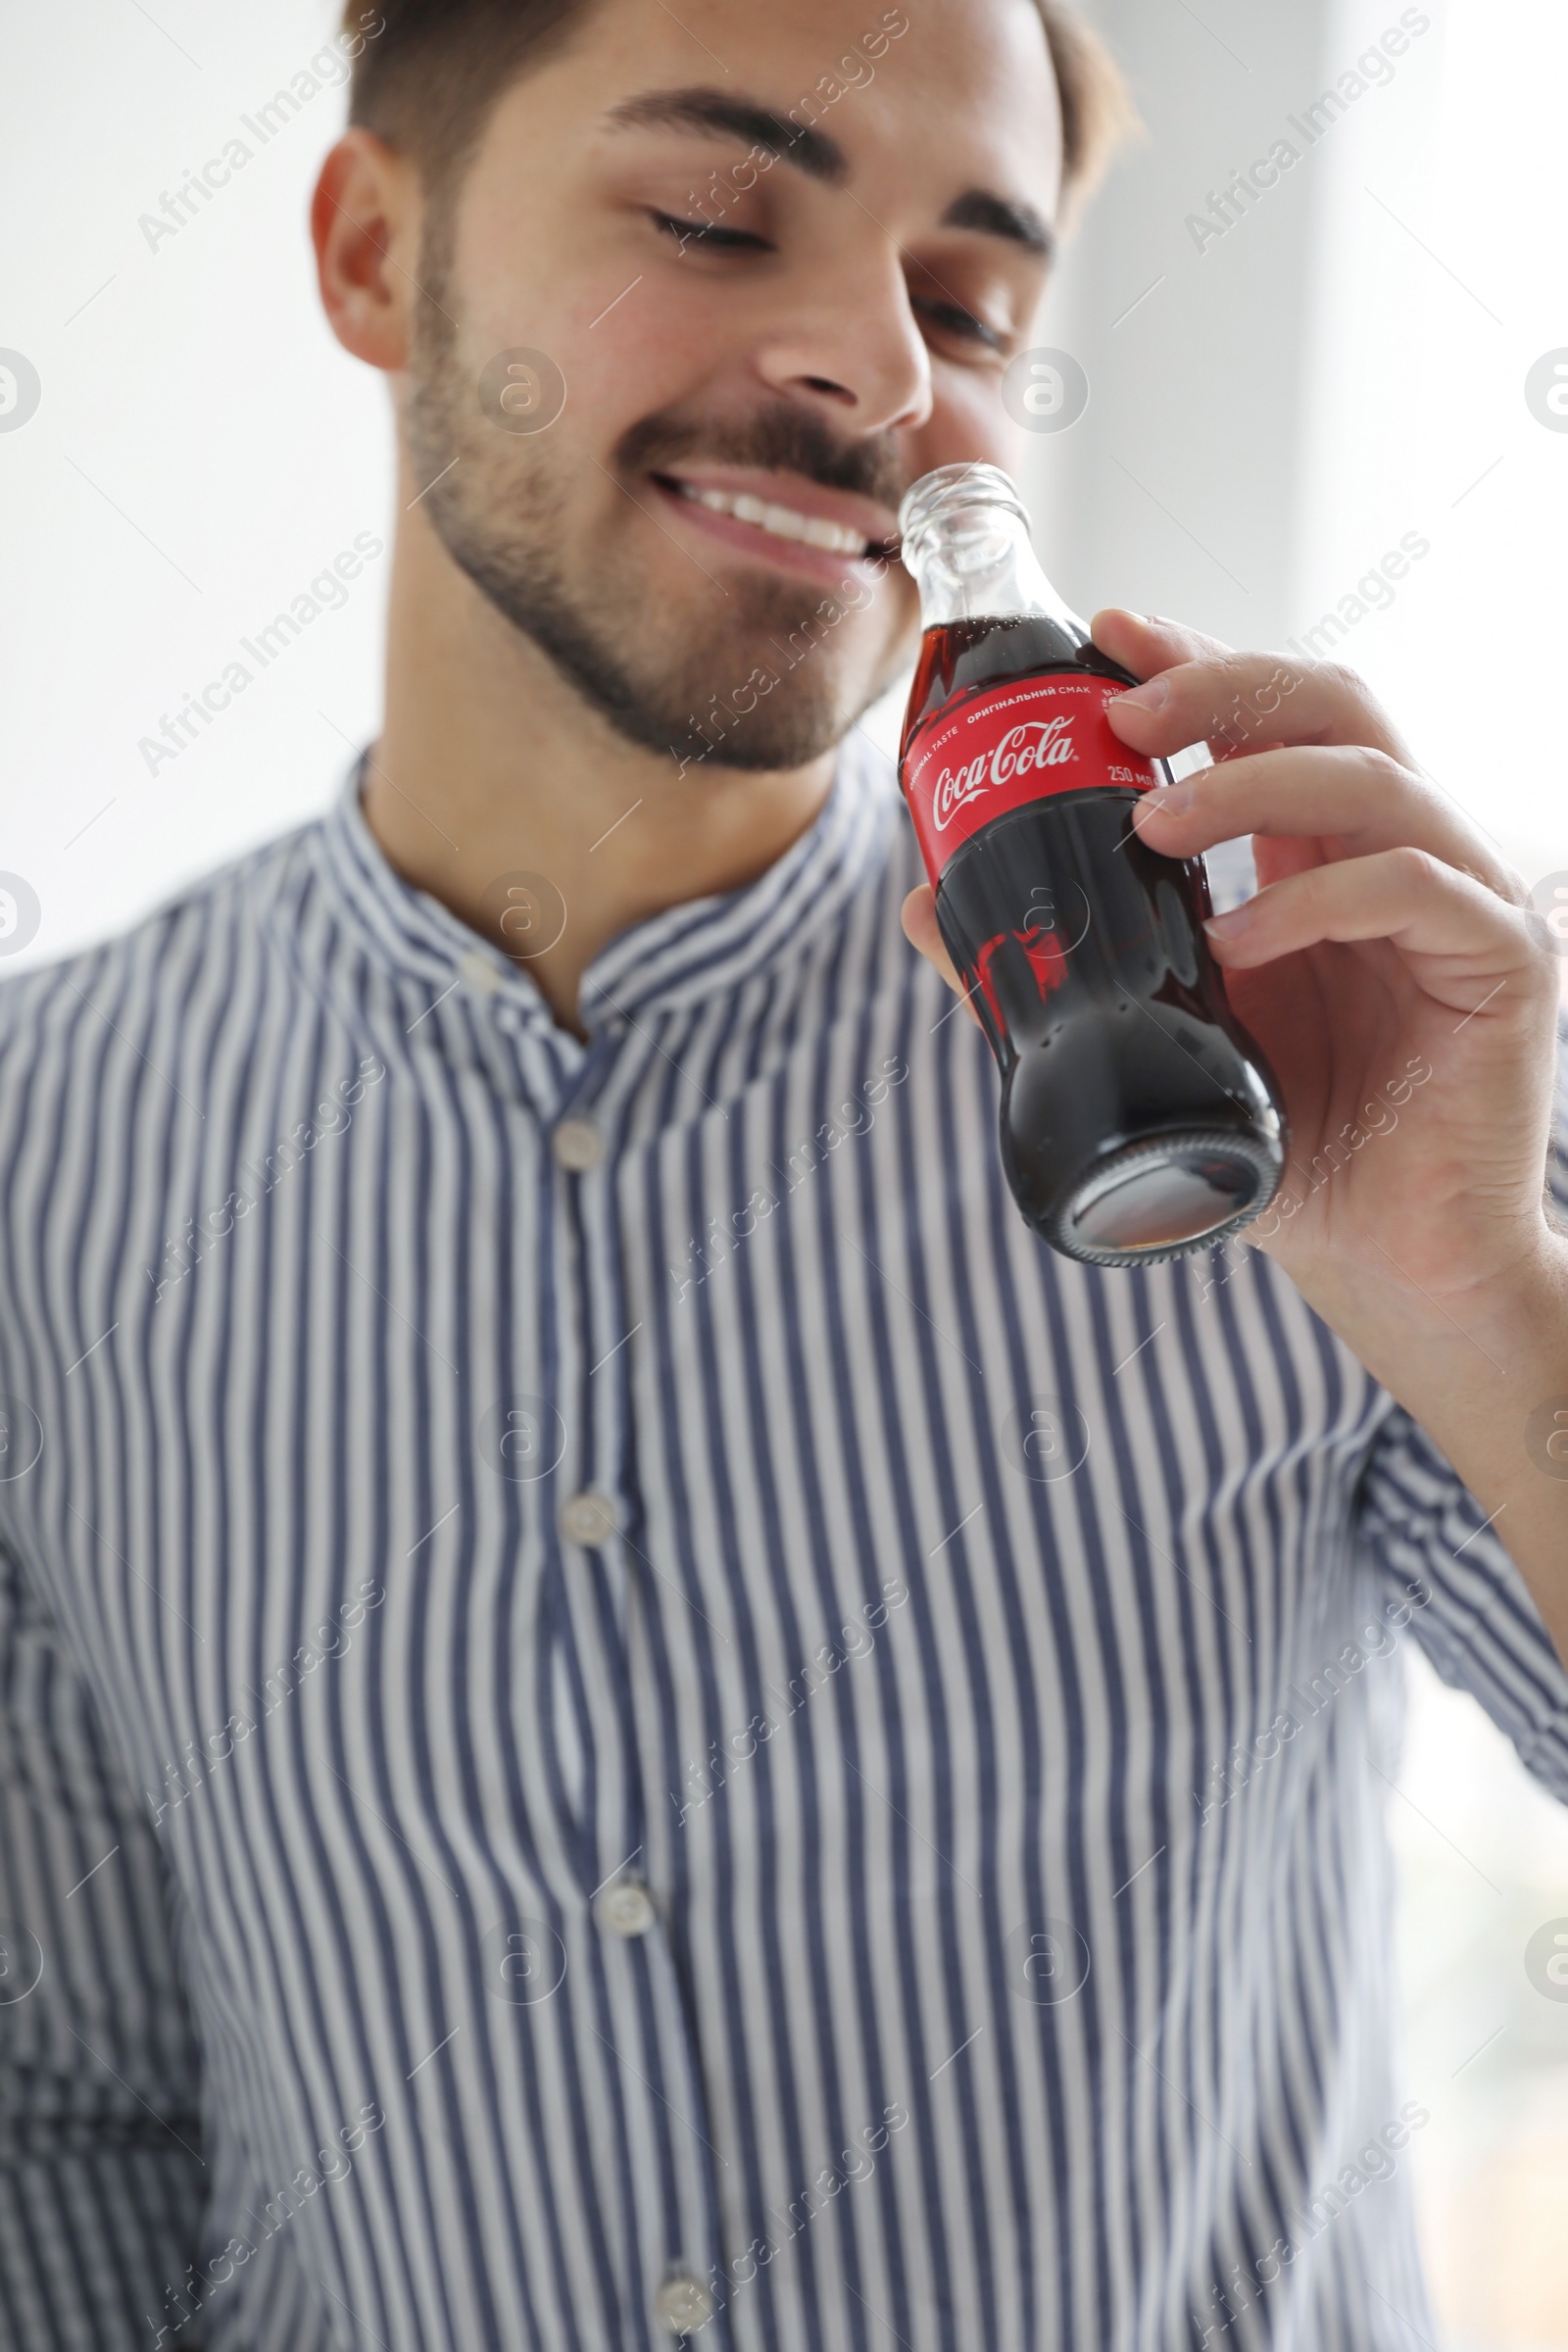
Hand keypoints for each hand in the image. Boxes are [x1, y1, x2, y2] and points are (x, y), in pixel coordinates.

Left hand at [900, 609, 1561, 1318]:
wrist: (1391, 1263)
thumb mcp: (1155, 1049)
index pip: (1272, 715)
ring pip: (1374, 775)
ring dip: (1251, 782)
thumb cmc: (1290, 1151)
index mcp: (1322, 857)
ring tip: (1152, 825)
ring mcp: (1460, 901)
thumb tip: (921, 908)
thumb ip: (1052, 972)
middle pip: (1330, 703)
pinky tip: (1235, 943)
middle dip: (1221, 681)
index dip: (1196, 657)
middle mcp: (1396, 855)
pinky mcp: (1502, 963)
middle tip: (1119, 712)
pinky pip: (1415, 887)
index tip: (1106, 632)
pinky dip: (1314, 900)